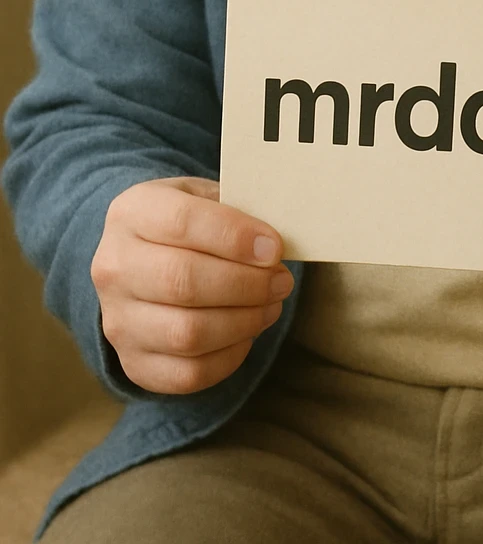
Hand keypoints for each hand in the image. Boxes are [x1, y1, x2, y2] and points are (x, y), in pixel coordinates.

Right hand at [90, 176, 293, 394]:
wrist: (142, 259)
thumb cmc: (188, 224)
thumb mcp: (204, 196)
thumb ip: (236, 210)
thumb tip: (273, 247)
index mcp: (131, 212)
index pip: (182, 223)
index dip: (235, 237)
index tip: (275, 248)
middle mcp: (113, 268)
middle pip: (183, 282)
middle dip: (246, 284)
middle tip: (281, 281)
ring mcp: (117, 321)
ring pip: (187, 333)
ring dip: (243, 322)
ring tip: (271, 304)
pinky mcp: (133, 363)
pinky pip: (188, 374)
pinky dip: (229, 357)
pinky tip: (248, 332)